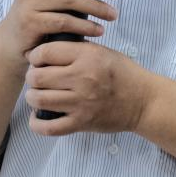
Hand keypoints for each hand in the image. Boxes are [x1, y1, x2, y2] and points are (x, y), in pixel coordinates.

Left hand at [24, 40, 153, 134]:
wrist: (144, 101)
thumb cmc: (123, 74)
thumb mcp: (102, 51)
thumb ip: (76, 49)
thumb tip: (45, 49)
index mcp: (87, 56)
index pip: (46, 52)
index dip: (35, 55)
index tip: (36, 59)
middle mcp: (82, 78)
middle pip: (38, 77)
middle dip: (32, 77)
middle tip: (36, 78)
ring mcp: (81, 102)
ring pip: (39, 100)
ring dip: (32, 97)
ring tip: (36, 95)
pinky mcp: (82, 122)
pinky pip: (50, 127)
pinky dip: (37, 123)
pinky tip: (37, 117)